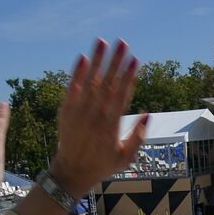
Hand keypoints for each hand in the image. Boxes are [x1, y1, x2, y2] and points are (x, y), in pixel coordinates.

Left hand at [48, 40, 147, 197]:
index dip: (129, 77)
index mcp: (111, 127)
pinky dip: (76, 73)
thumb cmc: (102, 165)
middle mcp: (94, 117)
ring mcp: (78, 113)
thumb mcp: (125, 158)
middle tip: (122, 43)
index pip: (121, 95)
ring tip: (102, 41)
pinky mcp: (65, 112)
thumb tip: (148, 113)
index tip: (135, 60)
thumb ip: (138, 137)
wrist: (71, 173)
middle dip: (115, 62)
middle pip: (107, 84)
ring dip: (96, 60)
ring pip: (89, 82)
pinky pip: (71, 89)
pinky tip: (83, 57)